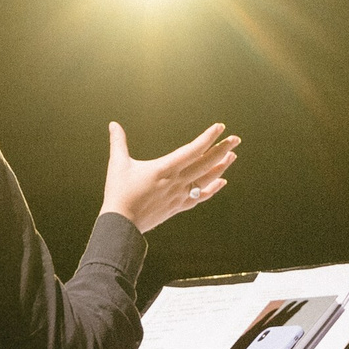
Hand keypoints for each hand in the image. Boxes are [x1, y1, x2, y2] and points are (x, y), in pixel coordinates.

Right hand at [102, 121, 239, 233]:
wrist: (121, 223)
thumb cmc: (119, 193)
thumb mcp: (118, 164)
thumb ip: (118, 142)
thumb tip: (113, 124)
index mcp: (165, 168)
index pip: (193, 149)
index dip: (208, 137)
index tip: (220, 127)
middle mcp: (177, 181)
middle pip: (206, 163)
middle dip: (222, 150)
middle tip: (236, 139)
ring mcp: (179, 195)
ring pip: (207, 179)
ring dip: (221, 167)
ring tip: (232, 156)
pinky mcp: (178, 206)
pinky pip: (201, 197)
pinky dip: (213, 189)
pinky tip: (221, 182)